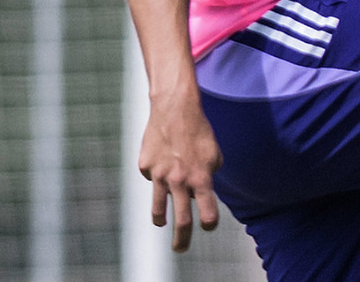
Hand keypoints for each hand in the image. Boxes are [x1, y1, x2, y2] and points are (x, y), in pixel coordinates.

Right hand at [139, 93, 223, 251]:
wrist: (175, 109)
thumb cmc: (199, 131)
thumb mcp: (214, 153)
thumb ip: (210, 175)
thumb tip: (202, 193)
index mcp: (201, 177)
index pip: (208, 211)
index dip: (209, 223)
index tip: (208, 227)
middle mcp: (179, 180)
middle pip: (182, 220)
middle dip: (182, 240)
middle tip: (180, 250)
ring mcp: (159, 175)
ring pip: (159, 207)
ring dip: (161, 219)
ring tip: (162, 224)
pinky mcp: (145, 167)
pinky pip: (152, 179)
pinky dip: (157, 176)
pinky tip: (162, 160)